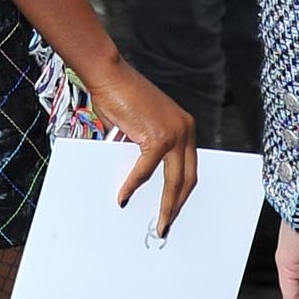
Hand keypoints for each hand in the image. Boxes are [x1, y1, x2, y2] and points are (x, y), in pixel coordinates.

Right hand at [80, 52, 197, 236]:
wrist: (109, 74)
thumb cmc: (119, 95)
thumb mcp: (139, 126)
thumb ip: (145, 148)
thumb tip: (139, 177)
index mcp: (185, 127)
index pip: (189, 167)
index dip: (182, 191)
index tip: (174, 208)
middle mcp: (186, 130)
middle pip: (188, 178)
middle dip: (178, 205)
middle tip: (167, 224)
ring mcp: (174, 134)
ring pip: (174, 181)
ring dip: (166, 205)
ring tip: (158, 224)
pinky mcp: (158, 137)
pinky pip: (145, 171)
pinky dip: (133, 185)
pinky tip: (123, 197)